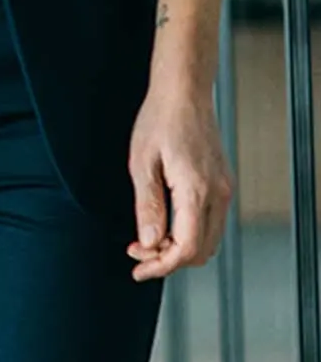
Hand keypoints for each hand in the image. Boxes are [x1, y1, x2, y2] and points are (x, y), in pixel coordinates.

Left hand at [126, 82, 234, 280]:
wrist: (184, 93)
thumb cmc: (160, 120)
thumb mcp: (142, 162)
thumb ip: (148, 205)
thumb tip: (149, 242)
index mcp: (197, 191)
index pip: (186, 249)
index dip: (162, 265)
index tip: (138, 268)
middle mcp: (218, 195)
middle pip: (200, 251)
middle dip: (168, 260)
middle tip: (137, 253)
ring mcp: (224, 190)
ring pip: (209, 240)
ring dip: (179, 248)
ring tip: (147, 240)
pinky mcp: (222, 184)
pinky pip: (211, 223)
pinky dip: (190, 233)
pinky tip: (165, 224)